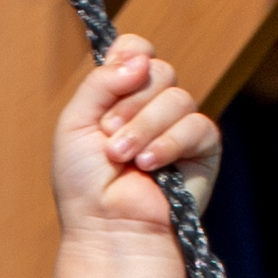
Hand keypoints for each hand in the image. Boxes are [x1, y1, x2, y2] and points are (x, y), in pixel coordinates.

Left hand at [53, 37, 219, 243]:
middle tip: (109, 137)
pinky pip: (197, 126)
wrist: (105, 227)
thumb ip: (100, 82)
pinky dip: (169, 144)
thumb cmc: (84, 184)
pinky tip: (150, 166)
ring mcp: (179, 127)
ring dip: (144, 128)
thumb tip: (140, 59)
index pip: (138, 51)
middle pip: (158, 70)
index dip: (131, 56)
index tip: (117, 79)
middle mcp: (152, 107)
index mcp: (121, 96)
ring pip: (177, 97)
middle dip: (130, 104)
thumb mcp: (74, 124)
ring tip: (124, 159)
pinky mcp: (203, 150)